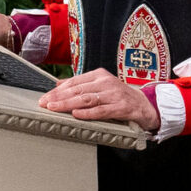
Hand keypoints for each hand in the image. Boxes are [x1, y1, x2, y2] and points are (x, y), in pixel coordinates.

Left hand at [38, 69, 158, 131]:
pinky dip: (87, 113)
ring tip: (54, 108)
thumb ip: (81, 85)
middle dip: (59, 97)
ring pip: (87, 99)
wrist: (145, 105)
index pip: (74, 82)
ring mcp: (114, 95)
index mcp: (99, 75)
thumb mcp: (100, 86)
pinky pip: (101, 110)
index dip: (58, 90)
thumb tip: (58, 84)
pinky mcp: (121, 107)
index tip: (45, 97)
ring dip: (68, 104)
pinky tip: (76, 114)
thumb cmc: (120, 96)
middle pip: (78, 90)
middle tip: (45, 104)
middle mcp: (106, 83)